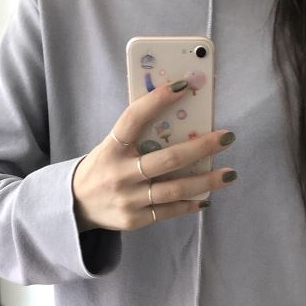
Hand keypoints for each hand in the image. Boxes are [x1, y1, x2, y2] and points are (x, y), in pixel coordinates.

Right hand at [71, 78, 238, 231]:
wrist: (76, 205)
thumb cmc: (103, 168)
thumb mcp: (111, 147)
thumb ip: (137, 135)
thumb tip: (179, 117)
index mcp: (112, 147)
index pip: (134, 118)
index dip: (158, 100)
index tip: (185, 86)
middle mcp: (120, 173)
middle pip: (168, 159)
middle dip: (201, 147)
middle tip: (227, 137)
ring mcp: (128, 199)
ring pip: (174, 188)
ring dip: (206, 180)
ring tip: (229, 173)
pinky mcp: (135, 219)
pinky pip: (169, 210)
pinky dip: (190, 203)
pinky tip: (207, 197)